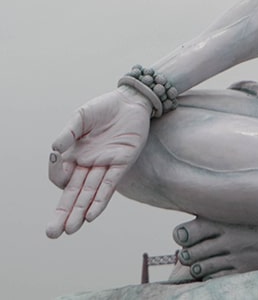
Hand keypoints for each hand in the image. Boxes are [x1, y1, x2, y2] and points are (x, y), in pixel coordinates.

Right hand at [46, 88, 151, 236]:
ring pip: (90, 193)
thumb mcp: (81, 117)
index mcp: (76, 155)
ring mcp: (106, 164)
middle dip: (63, 213)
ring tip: (70, 229)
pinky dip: (101, 199)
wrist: (131, 99)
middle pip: (74, 193)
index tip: (56, 157)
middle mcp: (90, 164)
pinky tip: (91, 214)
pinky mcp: (123, 161)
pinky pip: (110, 183)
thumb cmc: (104, 108)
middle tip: (52, 233)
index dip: (56, 173)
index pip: (62, 175)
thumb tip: (54, 149)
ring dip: (80, 211)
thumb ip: (68, 133)